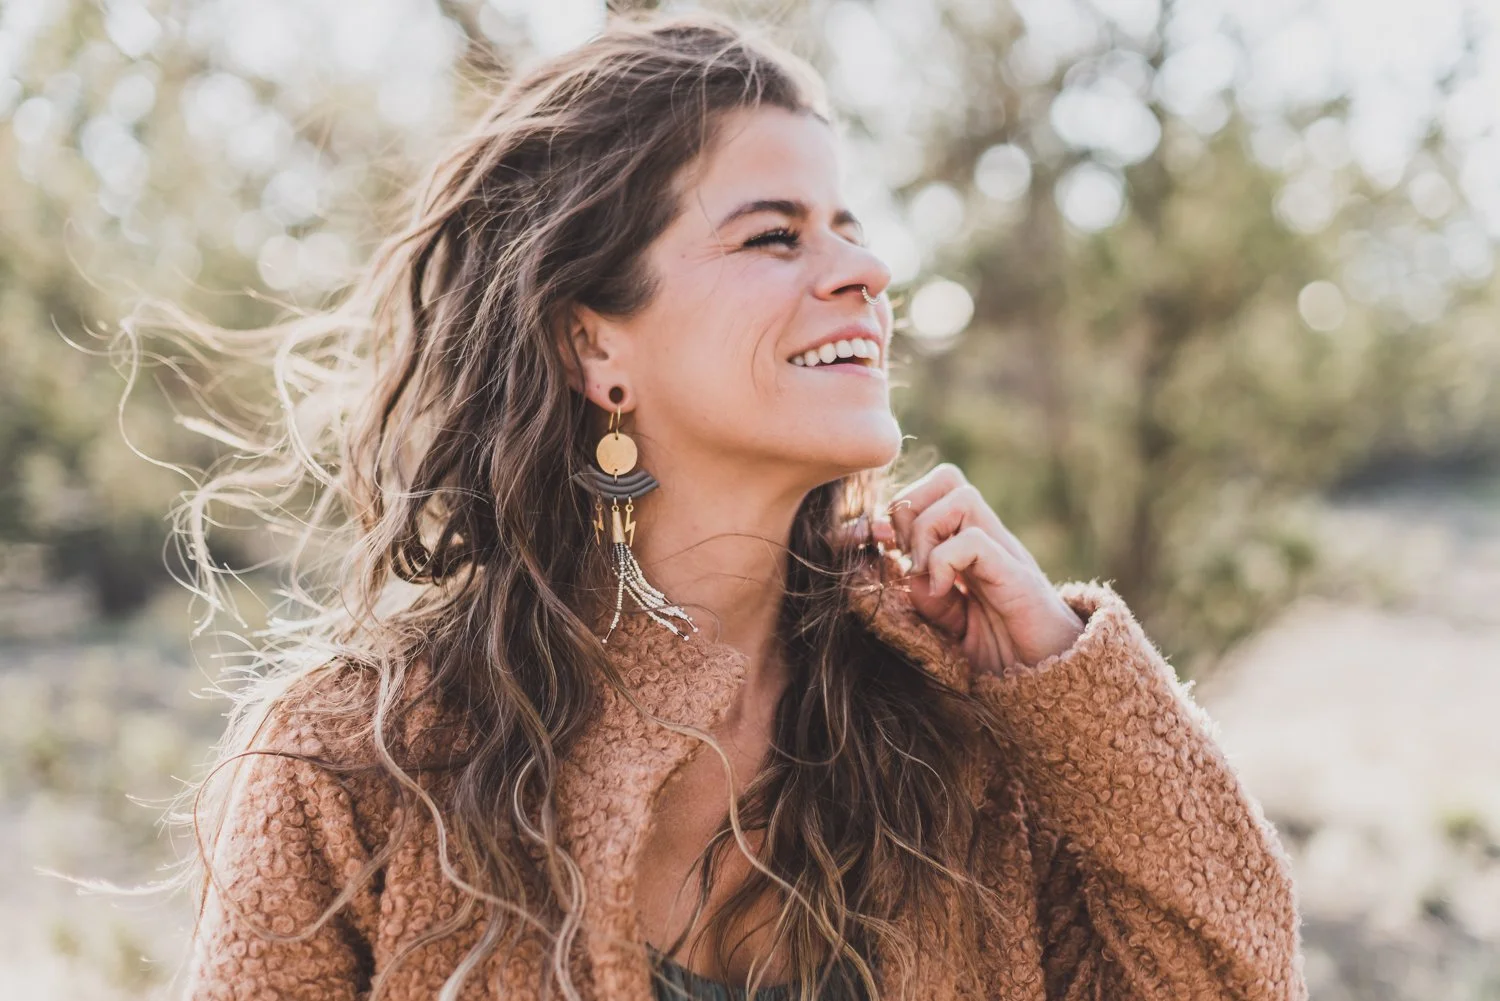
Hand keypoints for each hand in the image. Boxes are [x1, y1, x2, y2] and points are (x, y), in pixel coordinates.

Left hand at [845, 463, 1083, 675]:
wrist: (1058, 682)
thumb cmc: (1006, 654)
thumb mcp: (952, 629)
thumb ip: (929, 602)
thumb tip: (905, 574)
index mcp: (971, 548)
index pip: (934, 492)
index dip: (899, 512)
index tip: (885, 550)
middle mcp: (990, 541)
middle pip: (947, 479)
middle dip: (911, 511)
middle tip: (909, 558)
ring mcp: (1006, 554)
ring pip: (962, 496)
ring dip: (926, 532)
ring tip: (924, 574)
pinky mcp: (1018, 577)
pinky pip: (974, 540)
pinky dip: (944, 561)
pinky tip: (941, 593)